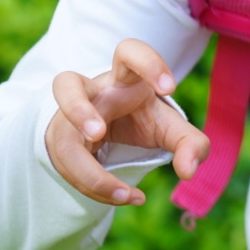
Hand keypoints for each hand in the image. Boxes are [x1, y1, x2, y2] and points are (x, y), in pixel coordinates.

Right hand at [45, 38, 208, 206]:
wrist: (111, 132)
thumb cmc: (141, 120)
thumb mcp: (170, 128)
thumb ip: (190, 144)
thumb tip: (188, 172)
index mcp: (124, 79)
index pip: (128, 52)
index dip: (147, 63)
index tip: (170, 88)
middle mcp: (91, 96)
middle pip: (65, 84)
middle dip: (77, 110)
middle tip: (98, 133)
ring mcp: (70, 121)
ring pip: (58, 135)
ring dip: (80, 166)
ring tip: (118, 190)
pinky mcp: (61, 146)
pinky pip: (67, 169)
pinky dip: (95, 188)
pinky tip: (122, 197)